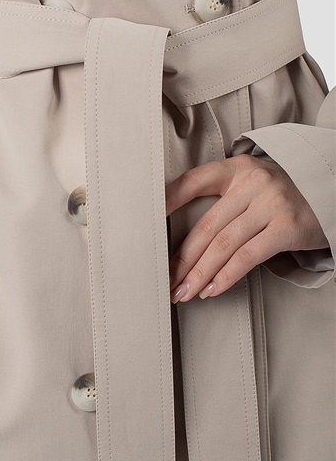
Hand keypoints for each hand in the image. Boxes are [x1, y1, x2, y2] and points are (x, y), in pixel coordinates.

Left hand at [165, 153, 328, 302]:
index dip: (167, 200)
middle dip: (182, 258)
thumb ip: (222, 198)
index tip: (145, 223)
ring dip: (199, 274)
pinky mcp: (286, 228)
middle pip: (206, 226)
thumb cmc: (281, 194)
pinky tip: (212, 289)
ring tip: (184, 292)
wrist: (329, 191)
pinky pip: (248, 256)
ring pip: (223, 245)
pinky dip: (226, 276)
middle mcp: (251, 183)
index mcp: (236, 168)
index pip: (192, 181)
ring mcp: (270, 204)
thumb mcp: (252, 183)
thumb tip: (181, 237)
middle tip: (166, 280)